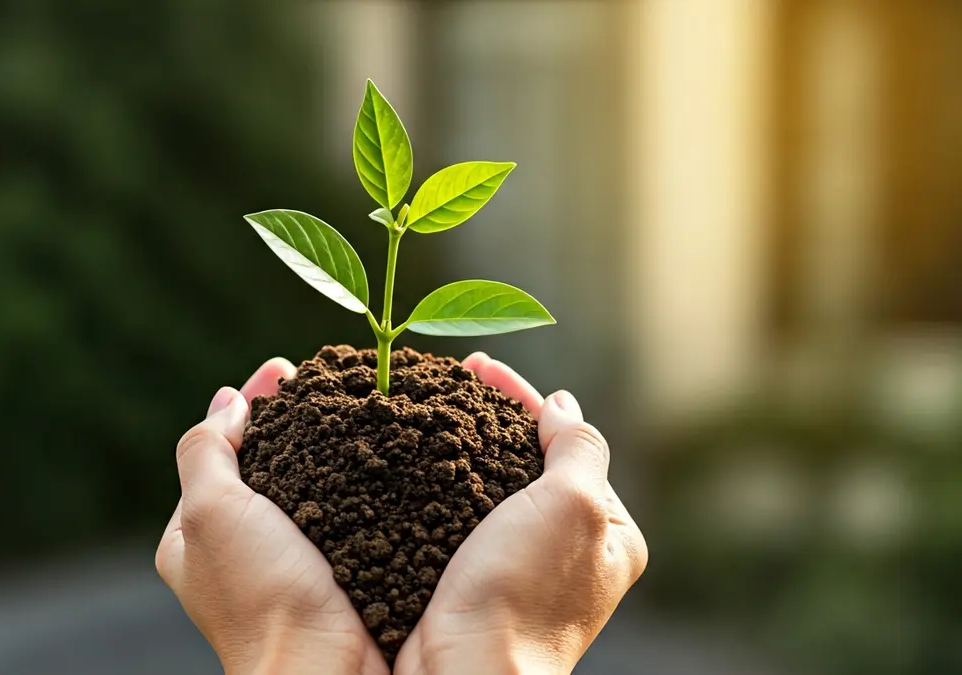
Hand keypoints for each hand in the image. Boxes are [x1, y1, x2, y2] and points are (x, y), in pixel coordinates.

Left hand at [156, 358, 389, 674]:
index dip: (246, 403)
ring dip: (327, 446)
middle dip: (290, 421)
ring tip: (357, 407)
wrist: (326, 669)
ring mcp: (287, 562)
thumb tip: (226, 403)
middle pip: (262, 464)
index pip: (215, 450)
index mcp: (193, 536)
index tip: (282, 369)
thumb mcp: (210, 512)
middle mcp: (238, 549)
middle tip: (325, 382)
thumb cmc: (261, 596)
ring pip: (306, 485)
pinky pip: (341, 510)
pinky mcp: (334, 571)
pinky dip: (356, 478)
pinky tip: (380, 455)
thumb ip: (205, 453)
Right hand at [394, 353, 647, 674]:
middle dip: (489, 417)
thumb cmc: (525, 596)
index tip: (479, 365)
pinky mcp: (470, 580)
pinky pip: (457, 515)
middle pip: (528, 461)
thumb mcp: (575, 505)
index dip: (523, 398)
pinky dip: (437, 482)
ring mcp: (517, 568)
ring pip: (489, 486)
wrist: (462, 672)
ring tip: (426, 408)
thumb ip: (579, 448)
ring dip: (459, 446)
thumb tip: (563, 405)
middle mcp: (567, 550)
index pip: (568, 444)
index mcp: (609, 532)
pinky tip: (410, 461)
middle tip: (449, 378)